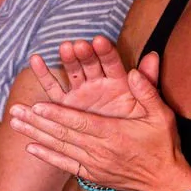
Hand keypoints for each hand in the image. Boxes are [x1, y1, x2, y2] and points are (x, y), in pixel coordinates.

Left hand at [9, 55, 190, 190]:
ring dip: (35, 135)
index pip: (80, 122)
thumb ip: (148, 91)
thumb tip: (134, 71)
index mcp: (114, 133)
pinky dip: (47, 156)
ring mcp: (94, 165)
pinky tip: (31, 147)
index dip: (57, 114)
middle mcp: (100, 151)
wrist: (165, 182)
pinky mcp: (92, 175)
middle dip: (37, 122)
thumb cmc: (163, 145)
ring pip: (59, 147)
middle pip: (62, 134)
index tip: (37, 105)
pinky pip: (65, 164)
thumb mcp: (162, 115)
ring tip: (15, 124)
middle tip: (15, 111)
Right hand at [27, 35, 157, 118]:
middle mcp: (98, 83)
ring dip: (66, 60)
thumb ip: (149, 84)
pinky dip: (44, 74)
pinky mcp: (66, 103)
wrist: (125, 149)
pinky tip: (35, 60)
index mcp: (118, 82)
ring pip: (72, 72)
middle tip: (78, 45)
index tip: (99, 41)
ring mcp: (81, 91)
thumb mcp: (150, 108)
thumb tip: (154, 57)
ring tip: (63, 49)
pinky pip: (54, 87)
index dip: (105, 51)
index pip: (111, 62)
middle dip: (83, 54)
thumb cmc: (139, 127)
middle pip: (89, 64)